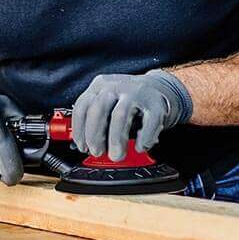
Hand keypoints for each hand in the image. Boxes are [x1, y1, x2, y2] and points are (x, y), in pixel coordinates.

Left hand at [71, 70, 193, 160]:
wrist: (158, 88)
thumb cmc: (128, 100)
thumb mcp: (107, 101)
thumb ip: (94, 118)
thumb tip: (85, 144)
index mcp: (100, 85)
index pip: (82, 107)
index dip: (80, 131)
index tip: (83, 147)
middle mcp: (116, 86)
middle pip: (98, 110)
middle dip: (94, 136)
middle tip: (97, 152)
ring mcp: (136, 92)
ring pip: (120, 116)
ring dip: (116, 140)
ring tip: (117, 154)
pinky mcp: (155, 103)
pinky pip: (147, 123)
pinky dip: (143, 139)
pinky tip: (140, 146)